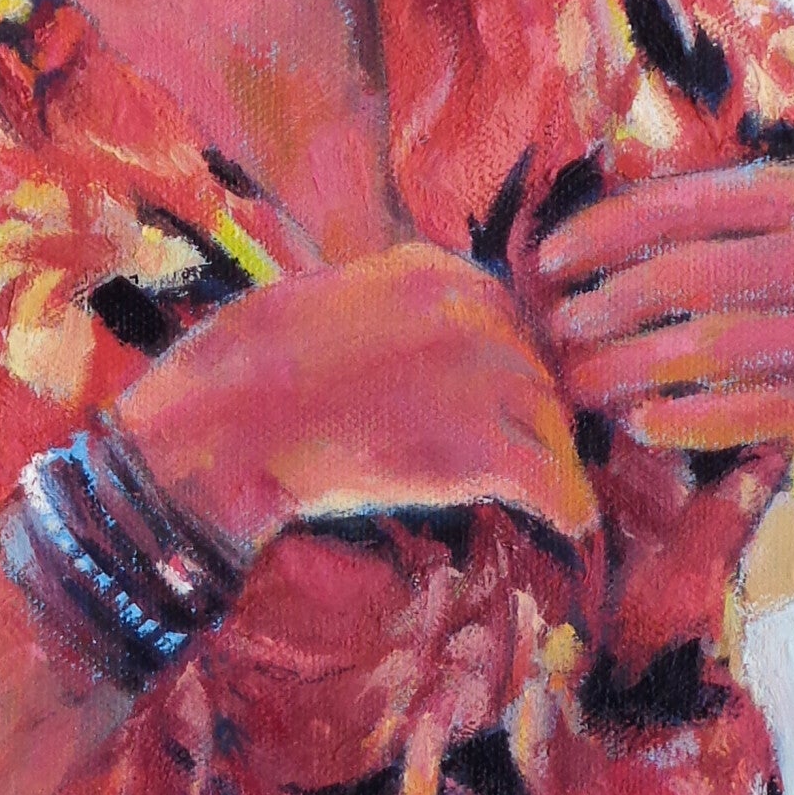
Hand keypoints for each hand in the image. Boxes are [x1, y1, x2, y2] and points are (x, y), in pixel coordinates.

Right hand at [115, 241, 597, 556]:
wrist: (224, 425)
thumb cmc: (245, 370)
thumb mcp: (323, 302)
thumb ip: (382, 312)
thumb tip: (400, 349)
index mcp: (435, 270)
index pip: (510, 317)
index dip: (505, 368)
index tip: (492, 405)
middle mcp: (474, 315)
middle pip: (538, 369)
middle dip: (531, 414)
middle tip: (522, 455)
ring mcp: (485, 381)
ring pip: (554, 424)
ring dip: (551, 459)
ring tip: (550, 494)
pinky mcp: (484, 452)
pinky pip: (559, 484)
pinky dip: (569, 507)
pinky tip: (570, 523)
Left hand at [534, 163, 793, 583]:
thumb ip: (739, 216)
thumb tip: (602, 225)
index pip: (686, 202)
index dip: (605, 230)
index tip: (547, 258)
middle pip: (687, 275)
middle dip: (605, 304)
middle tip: (554, 329)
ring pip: (709, 348)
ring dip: (628, 368)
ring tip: (579, 385)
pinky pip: (750, 412)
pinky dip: (687, 417)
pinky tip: (643, 423)